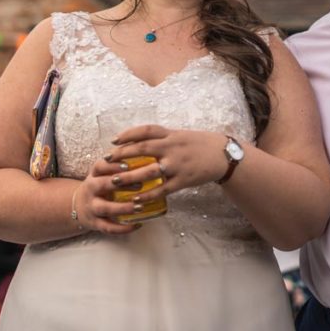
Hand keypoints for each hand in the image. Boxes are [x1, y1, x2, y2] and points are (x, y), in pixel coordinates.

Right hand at [71, 161, 147, 234]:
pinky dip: (123, 228)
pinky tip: (138, 225)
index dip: (113, 165)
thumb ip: (117, 165)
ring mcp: (92, 207)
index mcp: (94, 175)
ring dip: (124, 207)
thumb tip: (143, 152)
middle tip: (140, 184)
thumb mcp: (101, 174)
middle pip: (102, 185)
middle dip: (121, 184)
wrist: (77, 207)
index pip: (100, 166)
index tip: (128, 165)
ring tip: (141, 206)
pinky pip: (109, 227)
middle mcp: (91, 190)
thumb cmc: (98, 186)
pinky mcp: (95, 224)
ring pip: (106, 208)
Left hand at [101, 125, 229, 201]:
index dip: (128, 134)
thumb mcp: (181, 135)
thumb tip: (141, 141)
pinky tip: (135, 200)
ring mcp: (177, 164)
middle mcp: (172, 147)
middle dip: (122, 155)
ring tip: (114, 182)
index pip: (146, 130)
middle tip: (106, 161)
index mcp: (171, 134)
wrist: (224, 155)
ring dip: (129, 177)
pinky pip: (162, 189)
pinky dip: (147, 195)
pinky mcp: (183, 180)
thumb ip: (163, 138)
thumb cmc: (201, 144)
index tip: (114, 140)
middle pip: (143, 149)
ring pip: (149, 171)